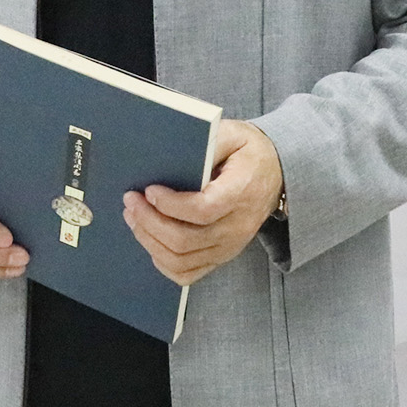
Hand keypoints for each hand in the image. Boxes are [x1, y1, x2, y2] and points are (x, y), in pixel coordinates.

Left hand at [123, 120, 284, 286]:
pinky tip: (150, 241)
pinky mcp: (222, 256)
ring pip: (182, 260)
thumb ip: (208, 141)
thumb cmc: (248, 152)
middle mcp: (237, 226)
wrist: (275, 173)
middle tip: (131, 202)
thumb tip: (174, 152)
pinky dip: (163, 262)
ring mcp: (230, 246)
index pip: (203, 210)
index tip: (149, 190)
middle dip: (150, 222)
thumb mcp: (233, 133)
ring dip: (150, 241)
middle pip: (186, 240)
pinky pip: (188, 273)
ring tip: (134, 218)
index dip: (171, 205)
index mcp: (241, 193)